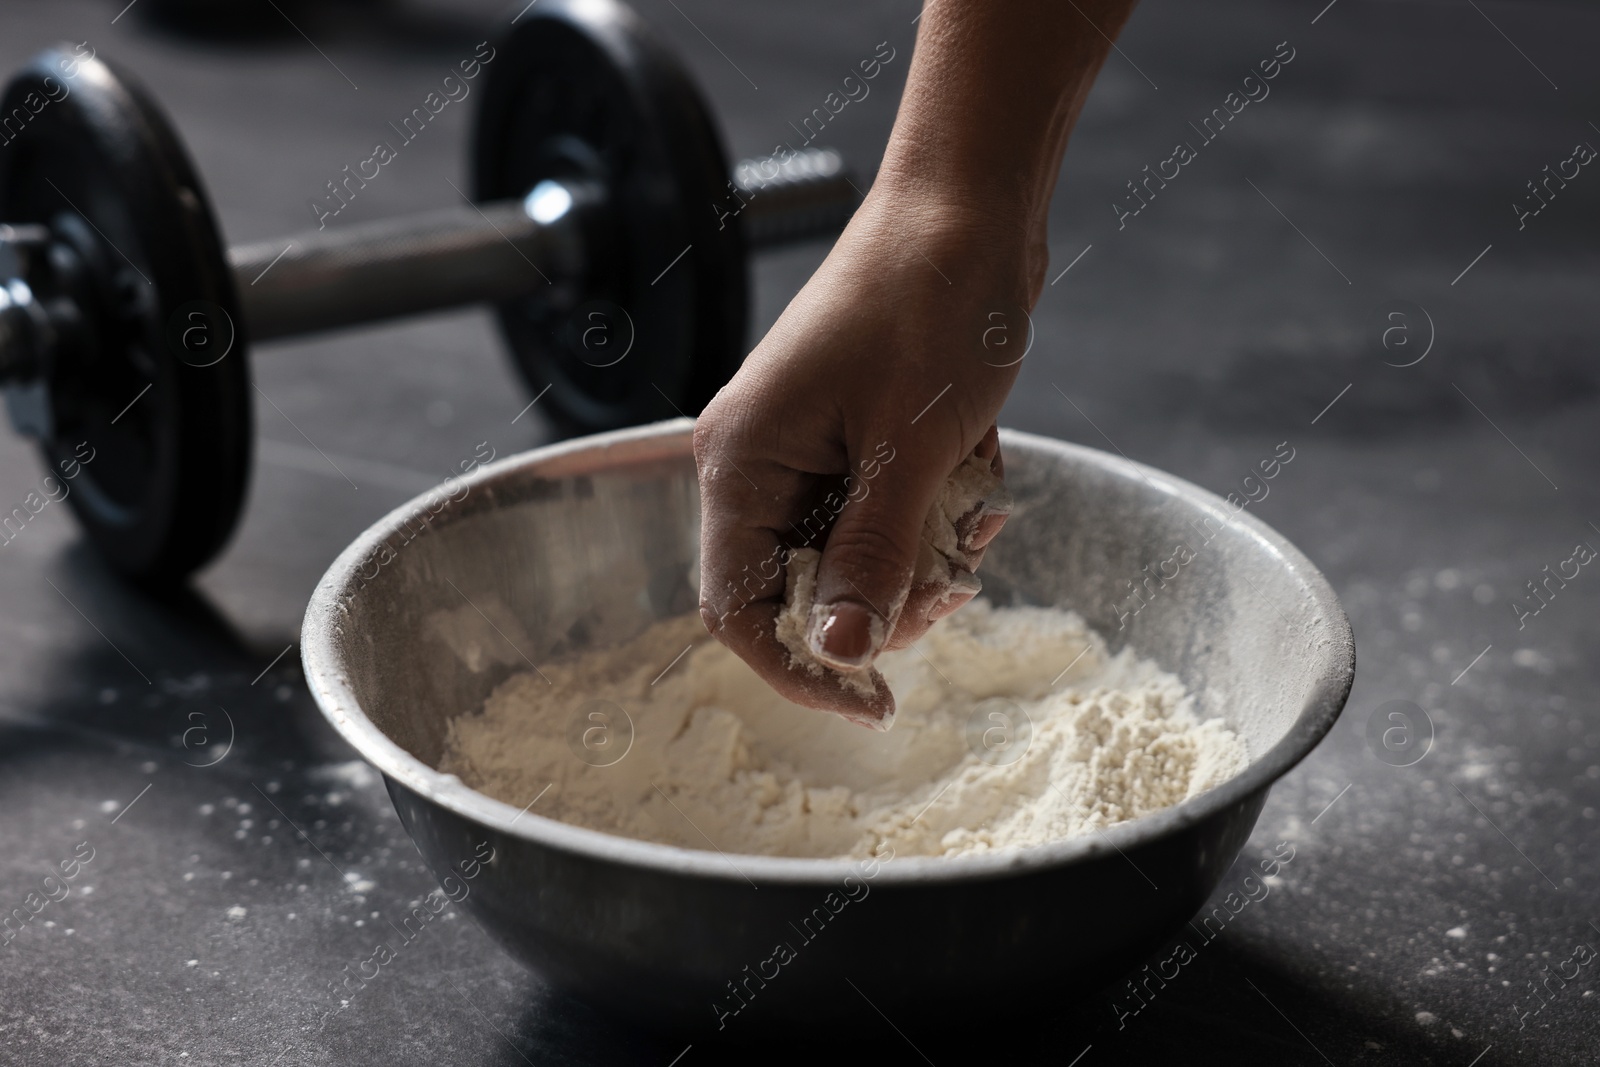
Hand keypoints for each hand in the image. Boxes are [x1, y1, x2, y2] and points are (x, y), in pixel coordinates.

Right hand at [693, 188, 1037, 726]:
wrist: (972, 210)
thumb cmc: (929, 304)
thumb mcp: (909, 446)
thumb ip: (871, 555)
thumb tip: (839, 651)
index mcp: (741, 461)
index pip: (736, 607)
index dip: (799, 667)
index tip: (875, 702)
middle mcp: (761, 463)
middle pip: (803, 590)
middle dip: (884, 601)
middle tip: (953, 586)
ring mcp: (811, 451)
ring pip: (857, 558)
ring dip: (925, 553)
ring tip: (977, 508)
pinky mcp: (858, 441)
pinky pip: (890, 515)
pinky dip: (939, 512)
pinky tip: (981, 473)